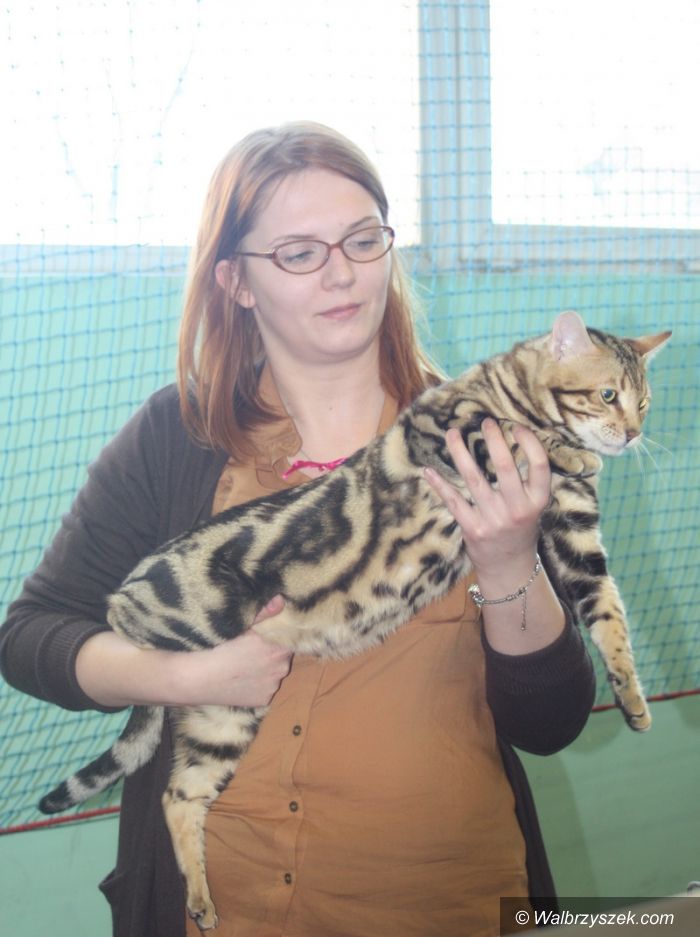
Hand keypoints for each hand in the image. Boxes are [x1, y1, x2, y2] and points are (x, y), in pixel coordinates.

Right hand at [178, 595, 292, 707]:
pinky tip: (242, 680)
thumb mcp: (241, 626)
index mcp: (277, 646)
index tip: (265, 636)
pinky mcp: (264, 700)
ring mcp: (273, 685)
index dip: (278, 636)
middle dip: (272, 652)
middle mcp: (281, 667)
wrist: (199, 678)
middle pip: (283, 656)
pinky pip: (266, 689)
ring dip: (267, 669)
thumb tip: (281, 600)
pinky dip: (258, 685)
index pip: (289, 638)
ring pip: (275, 673)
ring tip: (245, 666)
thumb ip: (264, 613)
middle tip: (252, 651)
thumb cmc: (218, 647)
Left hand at [424, 418, 550, 575]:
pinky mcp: (472, 528)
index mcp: (537, 501)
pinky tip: (428, 470)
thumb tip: (505, 441)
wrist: (509, 567)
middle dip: (494, 440)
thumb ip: (525, 481)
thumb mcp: (532, 506)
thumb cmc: (520, 528)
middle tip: (485, 421)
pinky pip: (453, 501)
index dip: (529, 442)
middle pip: (505, 467)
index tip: (516, 426)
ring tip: (451, 433)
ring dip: (460, 452)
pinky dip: (439, 484)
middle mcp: (517, 509)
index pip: (539, 465)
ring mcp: (493, 519)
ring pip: (474, 478)